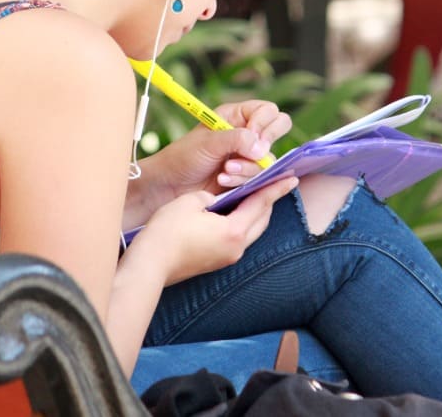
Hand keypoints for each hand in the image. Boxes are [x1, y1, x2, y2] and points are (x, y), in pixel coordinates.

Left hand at [135, 100, 291, 219]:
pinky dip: (243, 179)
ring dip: (247, 167)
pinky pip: (260, 176)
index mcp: (235, 116)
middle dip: (265, 143)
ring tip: (224, 170)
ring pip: (269, 158)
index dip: (265, 123)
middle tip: (250, 153)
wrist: (171, 185)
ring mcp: (247, 154)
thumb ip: (237, 139)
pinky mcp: (246, 175)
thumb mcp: (209, 143)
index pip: (267, 111)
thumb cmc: (184, 157)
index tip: (253, 136)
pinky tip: (224, 180)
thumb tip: (262, 147)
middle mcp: (245, 133)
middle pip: (278, 128)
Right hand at [139, 175, 297, 285]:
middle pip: (261, 221)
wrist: (151, 263)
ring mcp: (226, 258)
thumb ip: (210, 196)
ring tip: (255, 196)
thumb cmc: (169, 230)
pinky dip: (241, 223)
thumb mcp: (190, 201)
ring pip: (250, 232)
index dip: (275, 188)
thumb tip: (214, 200)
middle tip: (276, 184)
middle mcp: (236, 248)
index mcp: (234, 231)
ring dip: (255, 213)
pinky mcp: (215, 262)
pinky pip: (237, 239)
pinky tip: (233, 213)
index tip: (291, 179)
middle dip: (268, 201)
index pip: (260, 205)